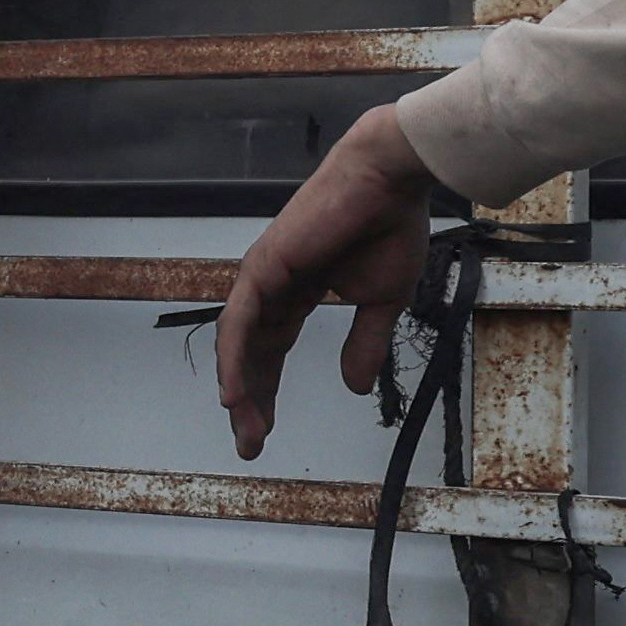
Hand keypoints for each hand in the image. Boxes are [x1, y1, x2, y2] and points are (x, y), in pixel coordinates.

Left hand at [211, 107, 445, 459]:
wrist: (391, 182)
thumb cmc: (391, 228)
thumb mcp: (382, 302)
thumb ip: (363, 344)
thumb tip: (353, 388)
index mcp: (296, 290)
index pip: (273, 349)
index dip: (267, 390)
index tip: (267, 431)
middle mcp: (272, 285)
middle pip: (251, 352)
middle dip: (251, 399)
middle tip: (250, 443)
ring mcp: (263, 274)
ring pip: (240, 342)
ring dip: (241, 388)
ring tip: (245, 430)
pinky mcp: (264, 266)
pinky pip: (242, 322)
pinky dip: (235, 359)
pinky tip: (234, 395)